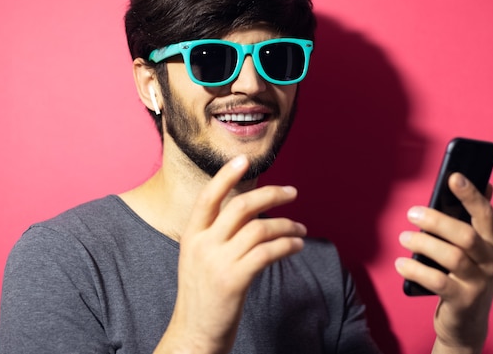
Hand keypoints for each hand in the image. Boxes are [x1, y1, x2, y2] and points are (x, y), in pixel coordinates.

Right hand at [155, 155, 306, 353]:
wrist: (194, 333)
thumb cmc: (203, 295)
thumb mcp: (198, 258)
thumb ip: (215, 234)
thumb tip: (248, 212)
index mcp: (192, 235)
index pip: (209, 196)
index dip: (226, 175)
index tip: (244, 159)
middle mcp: (203, 244)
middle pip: (241, 206)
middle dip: (271, 194)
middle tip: (292, 193)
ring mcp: (218, 262)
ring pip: (259, 228)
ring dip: (286, 225)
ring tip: (300, 228)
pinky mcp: (234, 281)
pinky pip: (268, 252)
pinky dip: (287, 245)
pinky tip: (297, 246)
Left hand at [396, 173, 492, 353]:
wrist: (467, 322)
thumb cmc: (465, 276)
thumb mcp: (474, 250)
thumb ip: (473, 220)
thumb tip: (484, 184)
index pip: (485, 214)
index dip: (470, 194)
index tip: (454, 176)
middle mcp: (491, 261)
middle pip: (465, 235)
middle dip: (436, 221)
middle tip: (411, 213)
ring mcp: (479, 283)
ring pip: (452, 257)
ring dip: (423, 243)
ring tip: (404, 237)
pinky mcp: (463, 301)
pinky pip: (438, 282)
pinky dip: (416, 269)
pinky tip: (401, 263)